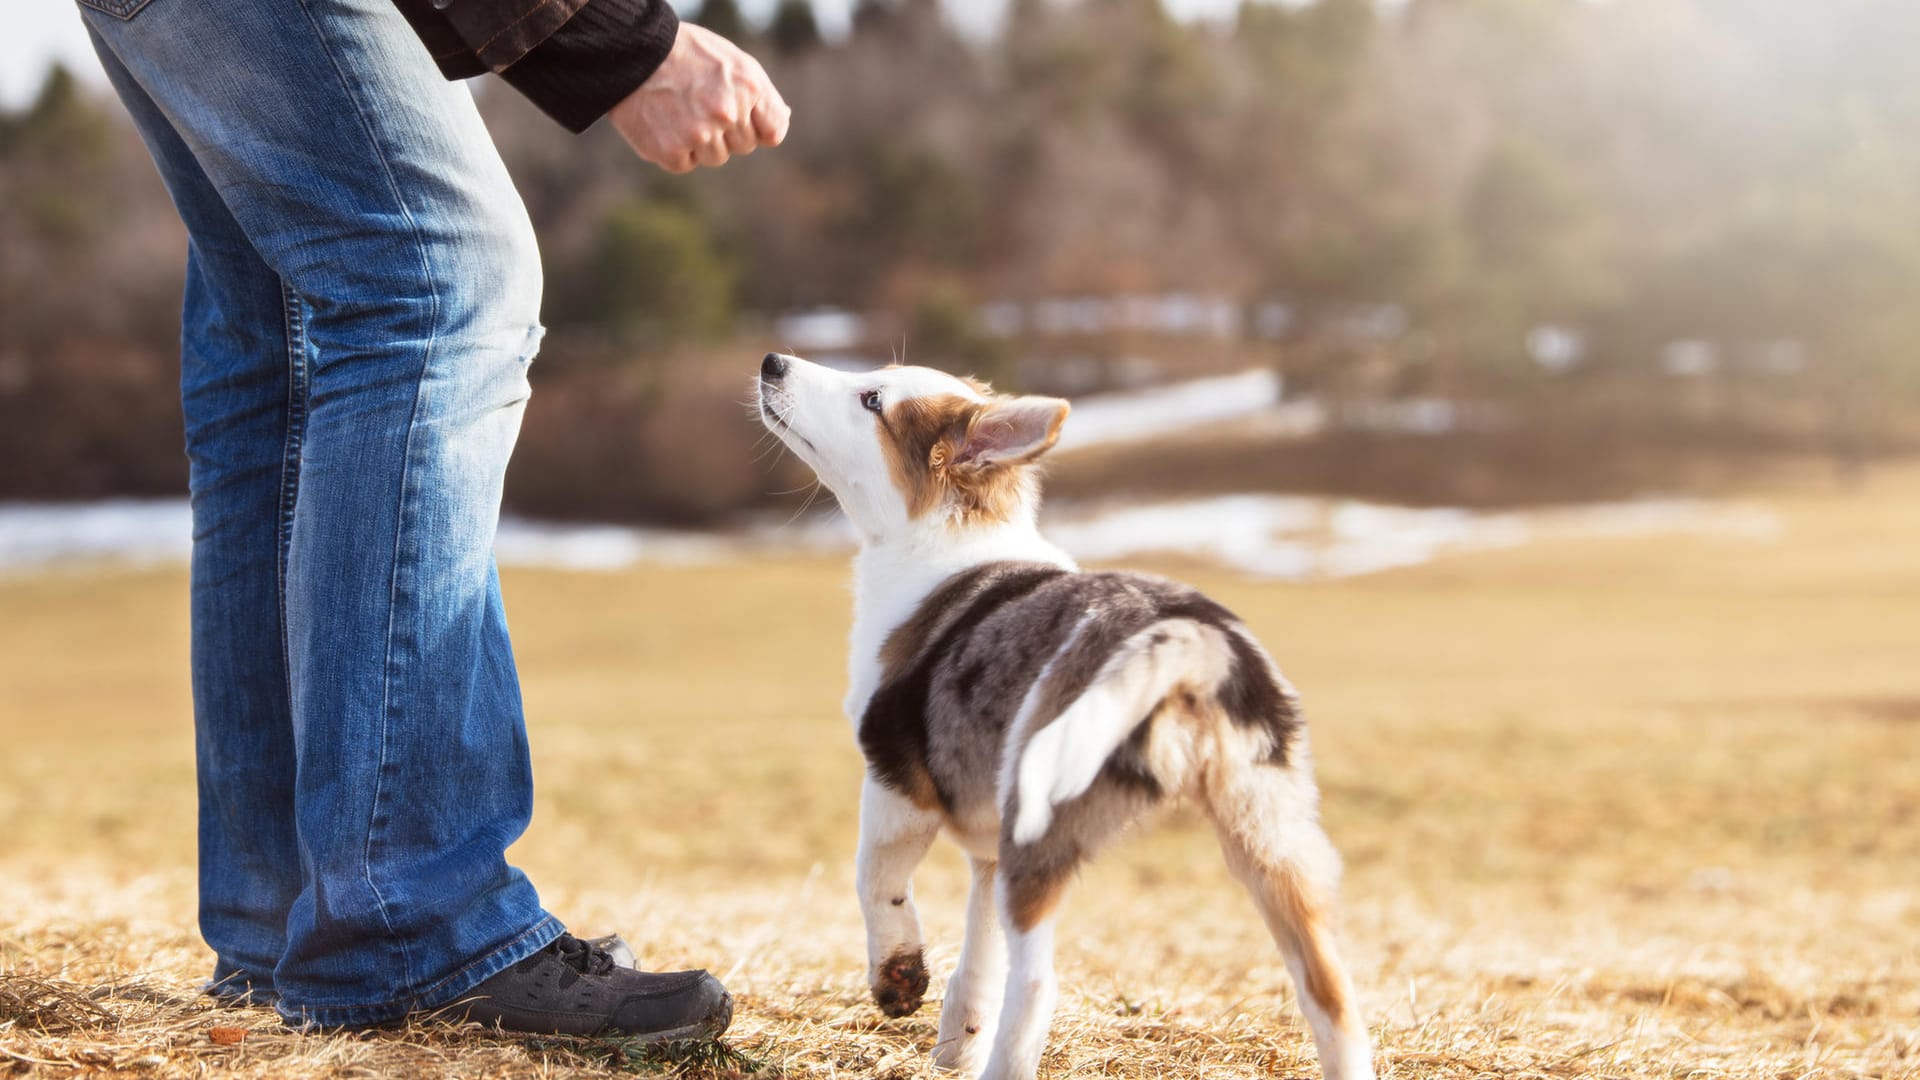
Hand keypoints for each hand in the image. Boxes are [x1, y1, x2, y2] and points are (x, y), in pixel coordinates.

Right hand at [610, 23, 790, 173]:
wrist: (633, 52)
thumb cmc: (688, 55)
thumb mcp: (735, 62)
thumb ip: (763, 96)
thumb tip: (779, 126)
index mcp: (748, 89)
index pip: (771, 133)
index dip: (753, 123)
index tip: (735, 110)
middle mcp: (726, 114)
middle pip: (742, 146)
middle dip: (726, 130)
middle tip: (699, 101)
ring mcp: (698, 135)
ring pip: (716, 158)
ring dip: (701, 142)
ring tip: (680, 110)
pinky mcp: (671, 151)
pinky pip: (685, 164)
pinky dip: (675, 149)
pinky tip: (664, 123)